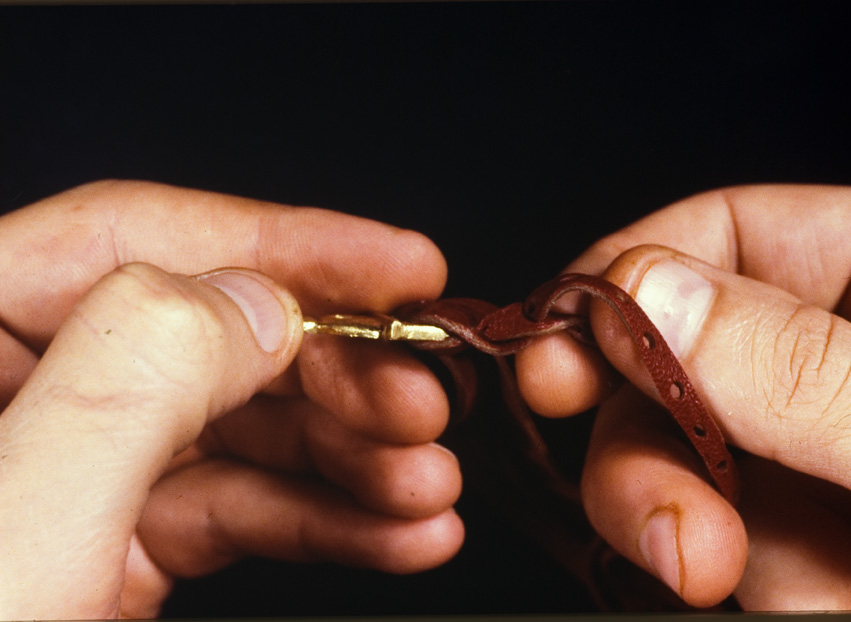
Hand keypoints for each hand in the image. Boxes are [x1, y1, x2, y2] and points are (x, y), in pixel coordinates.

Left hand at [0, 181, 462, 617]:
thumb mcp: (23, 526)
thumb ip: (136, 376)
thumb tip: (261, 301)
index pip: (135, 238)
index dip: (286, 239)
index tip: (405, 263)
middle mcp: (19, 392)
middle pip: (210, 334)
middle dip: (336, 373)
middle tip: (427, 407)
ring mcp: (74, 471)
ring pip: (240, 427)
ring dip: (351, 458)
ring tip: (430, 491)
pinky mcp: (120, 547)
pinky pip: (239, 507)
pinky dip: (325, 520)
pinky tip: (399, 534)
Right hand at [515, 185, 850, 609]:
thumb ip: (800, 367)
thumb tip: (642, 294)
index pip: (727, 232)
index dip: (628, 278)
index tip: (558, 342)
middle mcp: (840, 362)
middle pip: (677, 365)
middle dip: (650, 449)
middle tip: (665, 526)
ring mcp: (821, 458)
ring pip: (690, 470)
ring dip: (723, 541)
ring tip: (838, 601)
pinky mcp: (812, 545)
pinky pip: (729, 548)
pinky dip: (772, 592)